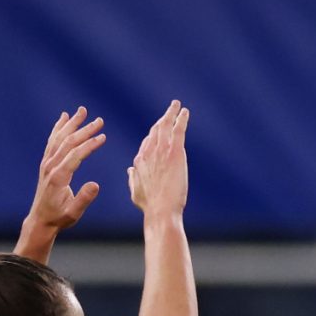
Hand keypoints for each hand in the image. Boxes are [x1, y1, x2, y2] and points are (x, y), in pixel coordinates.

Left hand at [24, 107, 105, 239]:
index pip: (76, 155)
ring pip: (59, 138)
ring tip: (82, 111)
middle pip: (68, 142)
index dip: (90, 145)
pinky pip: (52, 141)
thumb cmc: (60, 217)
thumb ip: (84, 199)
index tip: (103, 136)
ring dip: (72, 124)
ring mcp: (47, 163)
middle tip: (99, 121)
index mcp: (59, 176)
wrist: (41, 220)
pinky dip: (58, 128)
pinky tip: (64, 118)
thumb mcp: (74, 213)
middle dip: (85, 130)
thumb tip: (96, 185)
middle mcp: (51, 166)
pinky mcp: (46, 163)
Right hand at [127, 100, 189, 219]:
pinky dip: (181, 119)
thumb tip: (129, 170)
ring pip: (165, 125)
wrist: (160, 210)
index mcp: (139, 160)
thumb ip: (132, 178)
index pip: (147, 142)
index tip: (159, 130)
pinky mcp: (175, 152)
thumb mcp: (135, 191)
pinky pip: (178, 130)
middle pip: (155, 130)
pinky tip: (185, 112)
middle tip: (168, 111)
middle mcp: (148, 151)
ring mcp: (161, 150)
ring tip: (176, 105)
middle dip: (161, 119)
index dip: (153, 136)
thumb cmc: (149, 205)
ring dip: (171, 113)